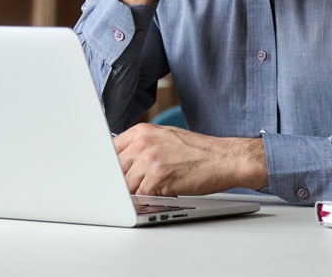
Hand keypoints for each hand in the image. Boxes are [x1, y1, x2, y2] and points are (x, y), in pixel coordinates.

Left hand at [113, 123, 266, 195]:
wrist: (223, 158)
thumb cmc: (197, 151)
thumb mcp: (164, 137)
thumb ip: (141, 146)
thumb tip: (120, 161)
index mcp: (141, 131)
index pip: (109, 150)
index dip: (108, 166)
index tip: (107, 176)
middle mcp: (142, 143)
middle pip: (114, 170)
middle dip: (120, 182)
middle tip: (134, 187)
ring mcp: (148, 161)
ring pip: (125, 186)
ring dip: (135, 193)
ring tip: (153, 190)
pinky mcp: (157, 179)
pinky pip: (139, 196)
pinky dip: (146, 200)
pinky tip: (159, 195)